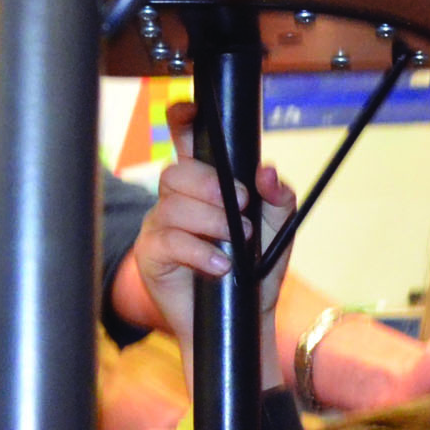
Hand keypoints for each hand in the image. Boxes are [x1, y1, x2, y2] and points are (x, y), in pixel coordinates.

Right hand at [133, 101, 296, 362]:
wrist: (245, 317)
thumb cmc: (256, 269)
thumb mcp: (277, 228)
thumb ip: (277, 196)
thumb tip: (267, 172)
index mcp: (205, 183)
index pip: (185, 140)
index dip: (182, 120)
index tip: (190, 112)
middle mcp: (178, 199)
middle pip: (177, 171)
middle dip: (210, 184)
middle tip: (242, 207)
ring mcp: (161, 226)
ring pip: (174, 205)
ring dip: (212, 222)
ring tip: (235, 244)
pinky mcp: (152, 256)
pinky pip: (169, 241)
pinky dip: (199, 251)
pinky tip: (220, 264)